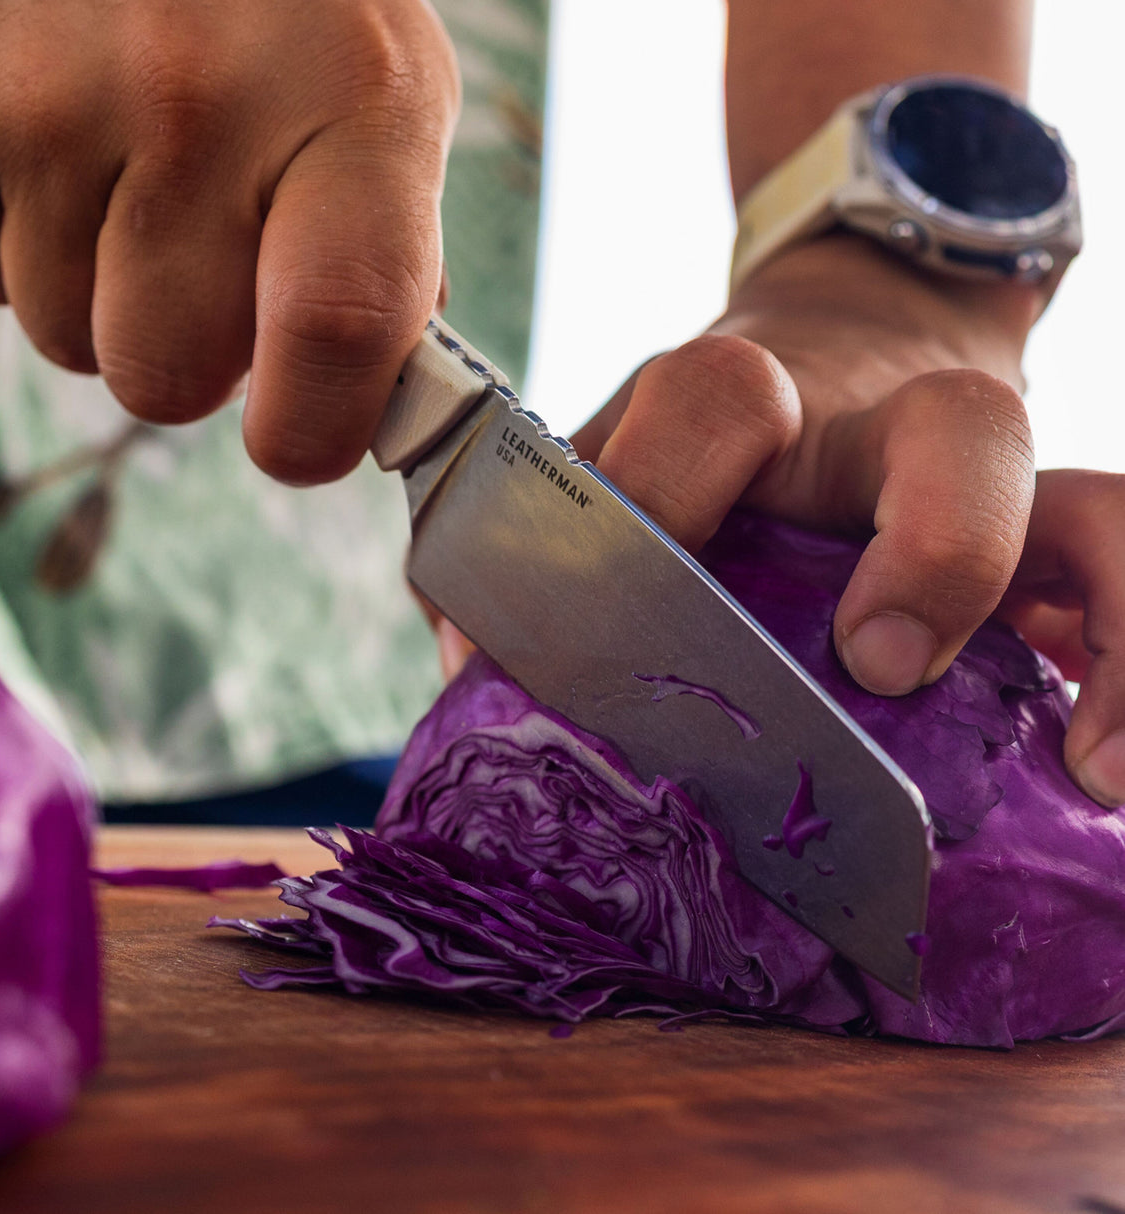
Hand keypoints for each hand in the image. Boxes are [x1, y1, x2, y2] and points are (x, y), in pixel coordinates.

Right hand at [0, 0, 458, 482]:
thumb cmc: (287, 11)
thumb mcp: (389, 101)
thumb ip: (389, 260)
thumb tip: (359, 400)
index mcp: (351, 106)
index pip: (337, 326)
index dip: (313, 428)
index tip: (300, 442)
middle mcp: (195, 101)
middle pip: (166, 377)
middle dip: (189, 351)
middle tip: (207, 255)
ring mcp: (45, 100)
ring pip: (66, 338)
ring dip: (103, 295)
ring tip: (130, 175)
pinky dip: (24, 240)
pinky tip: (64, 149)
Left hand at [565, 234, 1124, 806]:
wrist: (841, 347)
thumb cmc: (700, 445)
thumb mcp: (602, 461)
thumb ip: (524, 544)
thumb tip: (474, 663)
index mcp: (747, 403)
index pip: (716, 398)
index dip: (670, 495)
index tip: (633, 614)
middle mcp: (884, 430)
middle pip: (959, 429)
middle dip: (940, 549)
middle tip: (884, 667)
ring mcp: (982, 483)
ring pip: (1085, 503)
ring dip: (1100, 628)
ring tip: (1082, 756)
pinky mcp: (1045, 537)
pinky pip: (1120, 567)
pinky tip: (1101, 762)